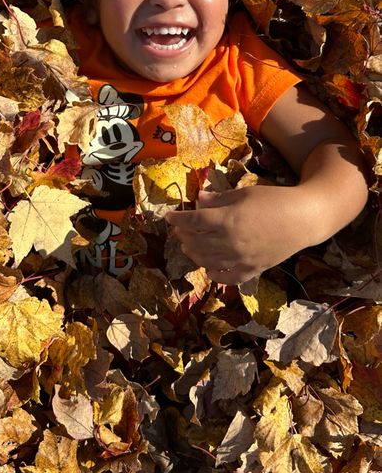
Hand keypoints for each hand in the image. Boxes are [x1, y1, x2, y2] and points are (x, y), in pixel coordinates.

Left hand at [165, 185, 307, 284]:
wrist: (303, 219)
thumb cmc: (274, 200)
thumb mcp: (244, 193)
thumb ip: (219, 199)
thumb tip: (198, 199)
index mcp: (226, 220)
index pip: (193, 221)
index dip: (177, 219)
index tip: (169, 216)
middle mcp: (230, 242)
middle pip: (196, 243)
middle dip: (184, 236)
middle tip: (180, 230)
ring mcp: (240, 259)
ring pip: (207, 261)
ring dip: (193, 254)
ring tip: (189, 247)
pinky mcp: (252, 270)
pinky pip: (228, 278)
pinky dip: (215, 274)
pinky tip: (209, 268)